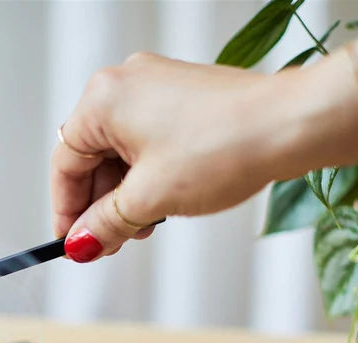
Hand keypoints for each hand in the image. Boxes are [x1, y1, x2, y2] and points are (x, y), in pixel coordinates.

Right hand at [52, 53, 283, 262]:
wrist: (291, 125)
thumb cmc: (224, 146)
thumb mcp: (151, 198)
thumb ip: (106, 223)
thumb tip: (81, 243)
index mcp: (104, 99)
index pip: (65, 164)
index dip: (66, 211)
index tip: (72, 244)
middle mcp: (125, 83)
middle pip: (92, 157)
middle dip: (101, 205)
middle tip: (109, 243)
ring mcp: (157, 86)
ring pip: (122, 151)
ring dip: (126, 194)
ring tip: (144, 227)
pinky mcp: (183, 96)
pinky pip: (149, 140)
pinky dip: (149, 174)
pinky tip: (163, 203)